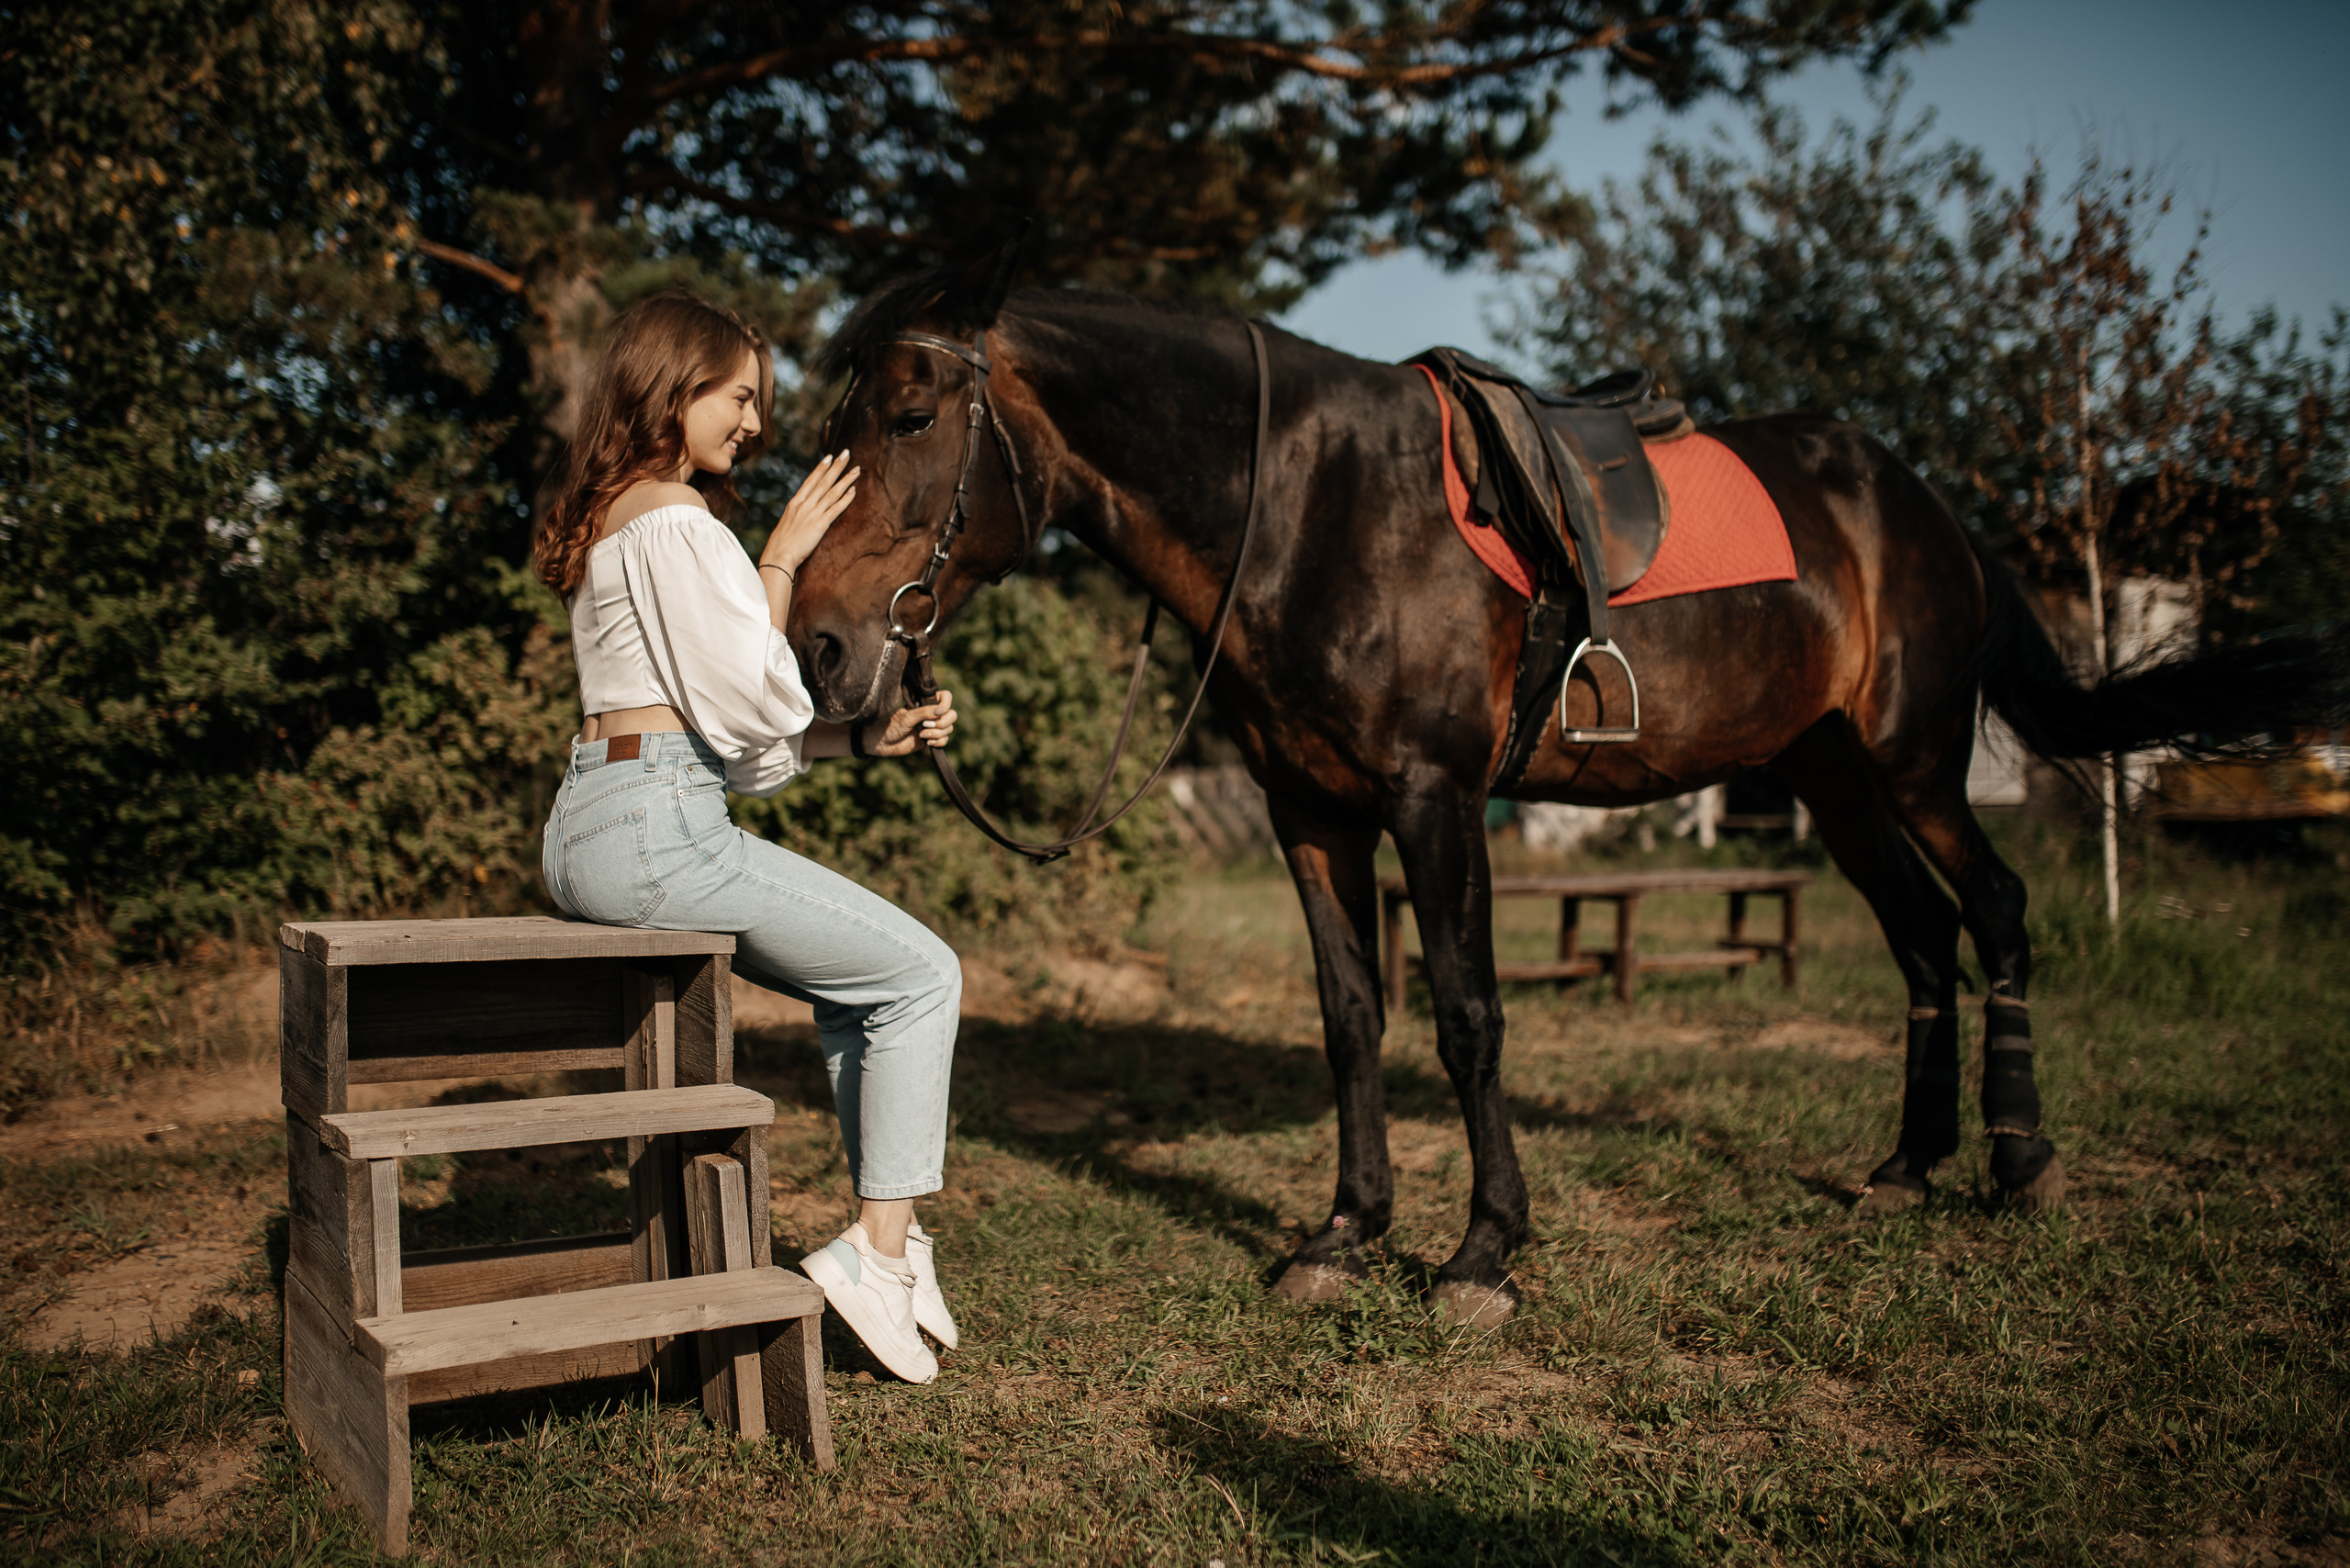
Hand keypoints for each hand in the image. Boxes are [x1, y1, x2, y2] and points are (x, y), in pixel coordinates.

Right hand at [761, 450, 858, 573]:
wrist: (778, 557)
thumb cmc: (780, 545)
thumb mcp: (786, 524)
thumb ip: (795, 516)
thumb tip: (800, 513)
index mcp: (794, 503)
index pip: (810, 481)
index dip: (821, 468)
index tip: (830, 457)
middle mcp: (804, 505)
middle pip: (823, 481)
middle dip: (836, 466)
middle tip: (847, 453)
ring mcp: (812, 513)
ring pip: (832, 492)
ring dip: (846, 479)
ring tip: (857, 469)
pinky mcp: (819, 524)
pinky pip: (836, 509)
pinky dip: (845, 499)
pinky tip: (854, 491)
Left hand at [868, 690, 956, 756]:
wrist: (881, 742)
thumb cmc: (890, 725)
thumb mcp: (907, 717)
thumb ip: (925, 712)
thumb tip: (943, 710)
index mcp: (925, 702)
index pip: (946, 697)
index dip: (946, 704)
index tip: (939, 711)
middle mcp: (931, 713)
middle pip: (951, 714)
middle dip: (942, 722)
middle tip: (926, 725)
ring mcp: (932, 726)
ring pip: (949, 728)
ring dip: (937, 733)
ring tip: (922, 735)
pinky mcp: (931, 739)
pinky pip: (945, 740)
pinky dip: (939, 742)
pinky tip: (927, 743)